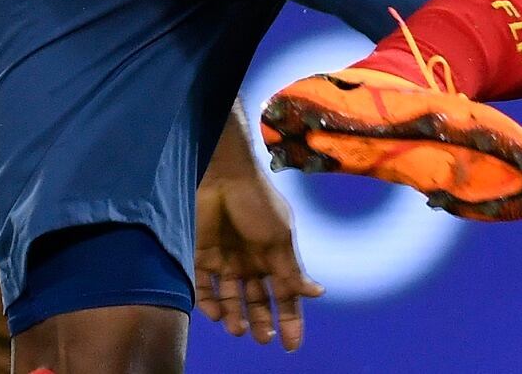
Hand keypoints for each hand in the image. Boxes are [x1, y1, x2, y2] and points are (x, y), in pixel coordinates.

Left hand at [195, 166, 323, 350]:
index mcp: (274, 259)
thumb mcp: (279, 239)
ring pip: (231, 299)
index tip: (292, 346)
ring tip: (238, 329)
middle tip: (262, 339)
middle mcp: (252, 263)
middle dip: (261, 321)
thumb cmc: (258, 203)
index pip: (285, 296)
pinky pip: (205, 286)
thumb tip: (318, 293)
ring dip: (235, 316)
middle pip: (257, 301)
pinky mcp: (203, 255)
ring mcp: (227, 260)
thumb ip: (292, 270)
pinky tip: (216, 313)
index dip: (290, 320)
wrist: (225, 175)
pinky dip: (209, 303)